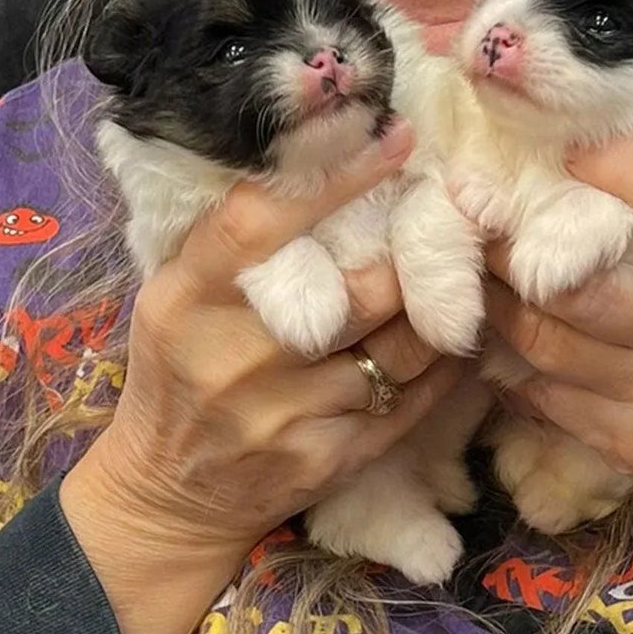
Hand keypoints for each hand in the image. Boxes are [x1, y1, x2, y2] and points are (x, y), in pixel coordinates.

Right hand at [61, 119, 462, 633]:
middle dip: (413, 251)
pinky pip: (411, 399)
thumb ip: (232, 238)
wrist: (167, 494)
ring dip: (441, 306)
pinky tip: (456, 334)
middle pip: (359, 287)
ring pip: (400, 344)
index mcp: (188, 298)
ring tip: (465, 269)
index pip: (265, 221)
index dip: (339, 176)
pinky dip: (443, 363)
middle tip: (449, 214)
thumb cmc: (176, 370)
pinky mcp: (328, 458)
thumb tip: (314, 157)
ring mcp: (285, 413)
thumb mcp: (175, 293)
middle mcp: (235, 356)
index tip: (396, 139)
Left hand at [482, 140, 632, 586]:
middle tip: (485, 209)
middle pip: (591, 285)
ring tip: (479, 263)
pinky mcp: (628, 446)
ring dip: (499, 297)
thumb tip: (612, 150)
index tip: (578, 151)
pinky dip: (509, 357)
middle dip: (520, 245)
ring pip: (548, 340)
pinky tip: (499, 328)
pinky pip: (542, 393)